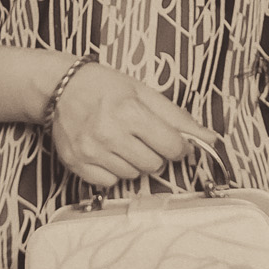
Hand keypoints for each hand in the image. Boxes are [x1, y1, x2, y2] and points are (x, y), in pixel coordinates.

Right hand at [48, 63, 206, 187]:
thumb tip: (209, 138)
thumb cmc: (104, 86)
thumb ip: (177, 117)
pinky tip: (107, 152)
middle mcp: (109, 133)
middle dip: (156, 153)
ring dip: (134, 162)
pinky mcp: (76, 164)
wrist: (59, 87)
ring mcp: (91, 151)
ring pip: (133, 175)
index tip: (173, 141)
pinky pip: (109, 182)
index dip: (178, 146)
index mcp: (130, 111)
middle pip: (154, 164)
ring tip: (122, 141)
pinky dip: (113, 171)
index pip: (172, 146)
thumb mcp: (143, 92)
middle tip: (143, 137)